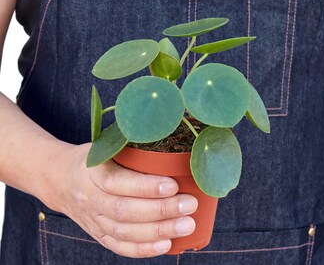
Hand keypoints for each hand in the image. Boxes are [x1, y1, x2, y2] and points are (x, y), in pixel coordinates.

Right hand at [45, 143, 197, 257]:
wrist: (60, 179)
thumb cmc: (93, 160)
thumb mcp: (105, 147)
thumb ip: (130, 149)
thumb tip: (170, 147)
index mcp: (91, 172)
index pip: (117, 182)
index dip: (145, 187)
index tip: (173, 185)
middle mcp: (90, 199)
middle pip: (125, 210)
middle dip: (161, 210)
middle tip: (189, 205)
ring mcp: (93, 220)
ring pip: (125, 232)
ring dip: (158, 231)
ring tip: (186, 225)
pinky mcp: (98, 234)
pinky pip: (119, 246)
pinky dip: (143, 249)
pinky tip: (166, 245)